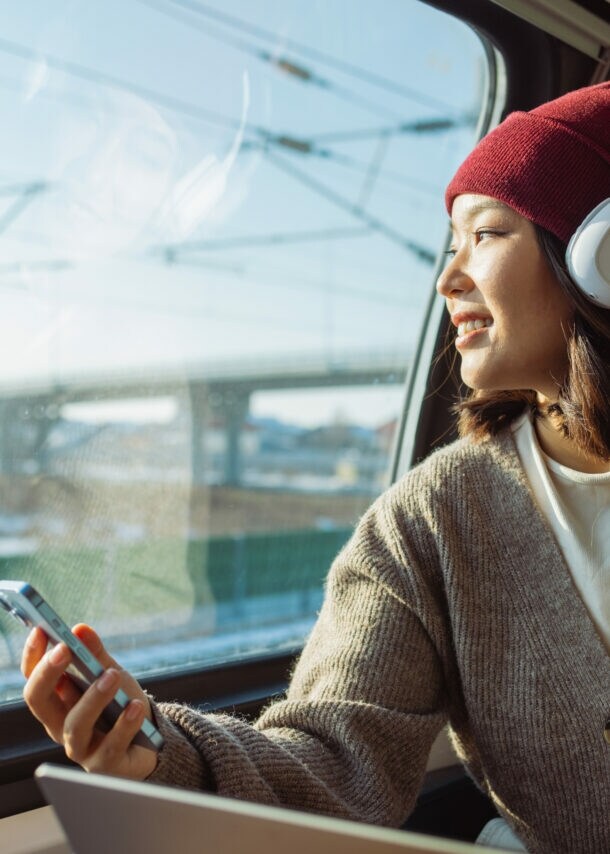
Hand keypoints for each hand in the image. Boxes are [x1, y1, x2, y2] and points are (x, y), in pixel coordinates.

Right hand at [21, 623, 158, 779]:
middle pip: (39, 701)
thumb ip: (96, 655)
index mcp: (57, 701)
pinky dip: (124, 724)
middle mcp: (60, 726)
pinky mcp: (104, 766)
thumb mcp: (111, 674)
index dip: (33, 656)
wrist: (152, 742)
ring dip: (93, 698)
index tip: (40, 630)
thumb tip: (79, 629)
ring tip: (112, 675)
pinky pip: (110, 746)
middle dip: (48, 673)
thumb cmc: (122, 705)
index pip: (33, 678)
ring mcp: (80, 748)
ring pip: (74, 725)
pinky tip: (136, 706)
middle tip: (65, 649)